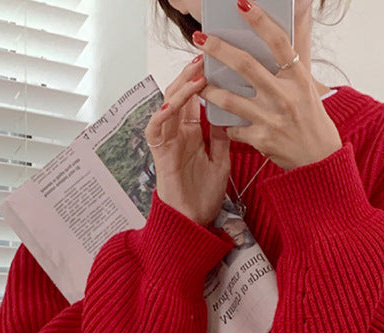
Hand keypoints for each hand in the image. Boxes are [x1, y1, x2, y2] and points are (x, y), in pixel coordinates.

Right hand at [144, 57, 230, 225]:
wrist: (194, 222)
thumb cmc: (205, 196)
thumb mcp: (221, 161)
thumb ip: (221, 137)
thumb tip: (229, 110)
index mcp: (192, 133)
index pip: (194, 99)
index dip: (202, 80)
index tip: (216, 62)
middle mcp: (178, 134)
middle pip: (180, 96)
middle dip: (191, 76)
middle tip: (205, 58)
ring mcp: (168, 143)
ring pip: (167, 106)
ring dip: (180, 89)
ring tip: (195, 75)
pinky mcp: (160, 155)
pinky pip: (155, 129)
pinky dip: (161, 115)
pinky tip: (173, 104)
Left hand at [195, 2, 341, 171]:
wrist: (319, 160)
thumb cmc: (312, 120)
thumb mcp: (308, 87)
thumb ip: (294, 59)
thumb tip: (299, 15)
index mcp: (298, 79)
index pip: (278, 42)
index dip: (260, 21)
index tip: (242, 4)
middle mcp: (285, 96)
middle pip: (245, 65)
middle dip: (218, 49)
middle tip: (200, 38)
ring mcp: (272, 119)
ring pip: (230, 98)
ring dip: (210, 89)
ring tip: (200, 83)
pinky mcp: (262, 140)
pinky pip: (234, 127)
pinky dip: (228, 124)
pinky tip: (225, 121)